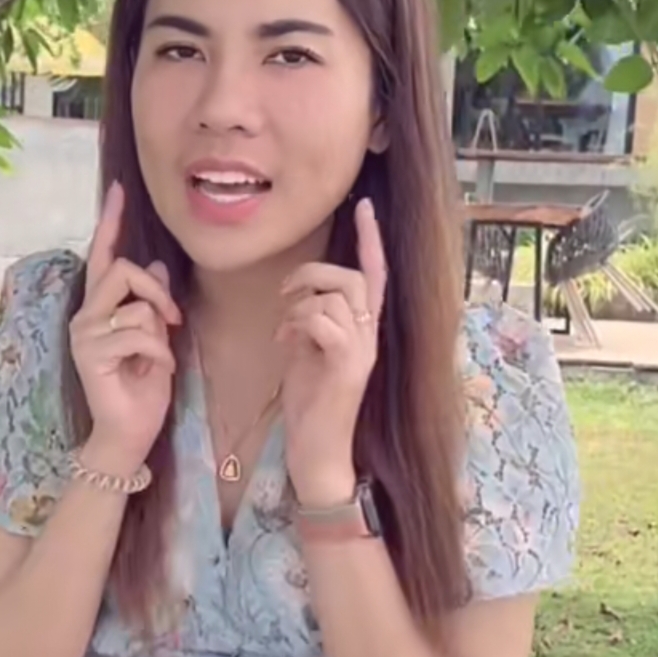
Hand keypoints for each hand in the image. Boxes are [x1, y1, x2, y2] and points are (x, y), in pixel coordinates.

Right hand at [69, 182, 181, 475]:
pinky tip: (155, 371)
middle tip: (173, 320)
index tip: (119, 190)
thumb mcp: (157, 337)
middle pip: (122, 269)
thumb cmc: (143, 387)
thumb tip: (159, 267)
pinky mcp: (90, 353)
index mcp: (99, 308)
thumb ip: (152, 303)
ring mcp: (85, 333)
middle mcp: (85, 315)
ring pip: (136, 305)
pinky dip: (159, 352)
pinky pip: (139, 333)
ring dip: (160, 331)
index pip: (102, 256)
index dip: (111, 223)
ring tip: (157, 358)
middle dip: (156, 291)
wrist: (128, 432)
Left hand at [277, 198, 387, 505]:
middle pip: (353, 278)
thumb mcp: (306, 353)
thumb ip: (309, 323)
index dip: (370, 239)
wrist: (317, 451)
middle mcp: (371, 336)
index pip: (375, 274)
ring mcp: (363, 351)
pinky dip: (297, 324)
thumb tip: (297, 302)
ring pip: (337, 297)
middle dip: (312, 274)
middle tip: (284, 294)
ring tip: (283, 328)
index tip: (363, 205)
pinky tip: (284, 343)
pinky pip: (325, 321)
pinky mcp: (349, 367)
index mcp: (363, 330)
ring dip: (299, 304)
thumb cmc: (310, 404)